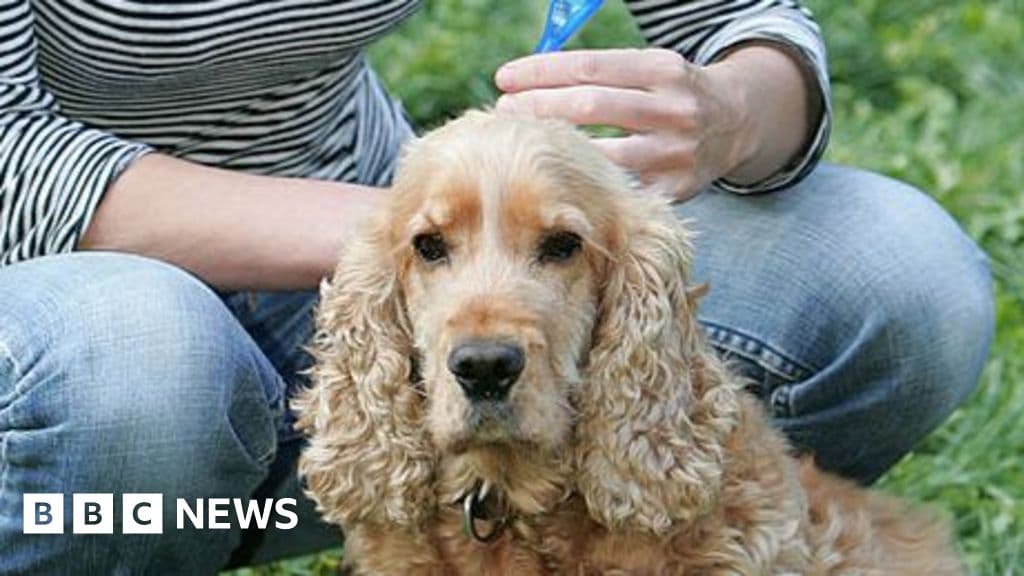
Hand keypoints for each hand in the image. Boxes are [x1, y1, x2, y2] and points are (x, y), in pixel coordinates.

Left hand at [494, 48, 756, 200]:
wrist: (740, 122)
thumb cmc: (672, 92)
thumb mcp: (648, 67)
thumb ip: (600, 73)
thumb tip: (529, 80)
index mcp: (662, 69)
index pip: (590, 67)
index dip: (541, 72)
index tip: (503, 78)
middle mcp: (673, 108)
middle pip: (591, 106)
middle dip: (539, 108)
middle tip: (503, 112)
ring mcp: (677, 152)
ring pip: (603, 153)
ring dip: (556, 150)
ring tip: (523, 145)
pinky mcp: (678, 189)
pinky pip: (620, 188)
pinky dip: (587, 182)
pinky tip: (558, 179)